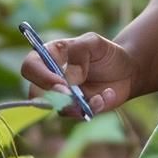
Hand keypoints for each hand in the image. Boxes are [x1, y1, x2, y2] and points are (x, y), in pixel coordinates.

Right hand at [20, 31, 138, 116]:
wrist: (127, 70)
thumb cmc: (106, 52)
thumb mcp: (94, 42)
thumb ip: (79, 51)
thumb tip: (69, 76)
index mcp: (49, 56)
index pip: (30, 67)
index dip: (40, 77)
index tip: (60, 82)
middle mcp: (51, 78)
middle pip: (36, 94)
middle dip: (55, 97)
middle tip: (74, 95)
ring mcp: (63, 97)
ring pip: (58, 109)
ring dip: (78, 106)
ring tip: (99, 97)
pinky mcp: (77, 110)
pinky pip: (79, 115)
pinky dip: (95, 107)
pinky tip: (108, 94)